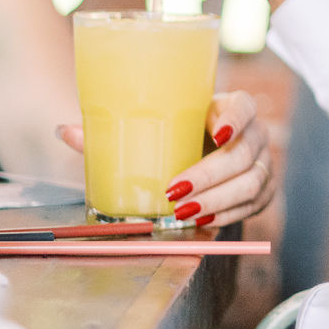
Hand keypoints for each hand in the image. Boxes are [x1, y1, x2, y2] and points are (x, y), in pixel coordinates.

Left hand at [56, 90, 276, 226]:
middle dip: (210, 176)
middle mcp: (254, 133)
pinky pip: (253, 205)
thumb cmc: (179, 133)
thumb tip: (65, 131)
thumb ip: (114, 128)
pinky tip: (204, 221)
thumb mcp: (155, 125)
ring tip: (186, 213)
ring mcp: (263, 162)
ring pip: (251, 183)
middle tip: (176, 192)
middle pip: (243, 155)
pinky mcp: (263, 189)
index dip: (235, 121)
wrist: (208, 147)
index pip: (244, 107)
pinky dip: (228, 215)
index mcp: (231, 107)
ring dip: (218, 201)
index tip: (217, 134)